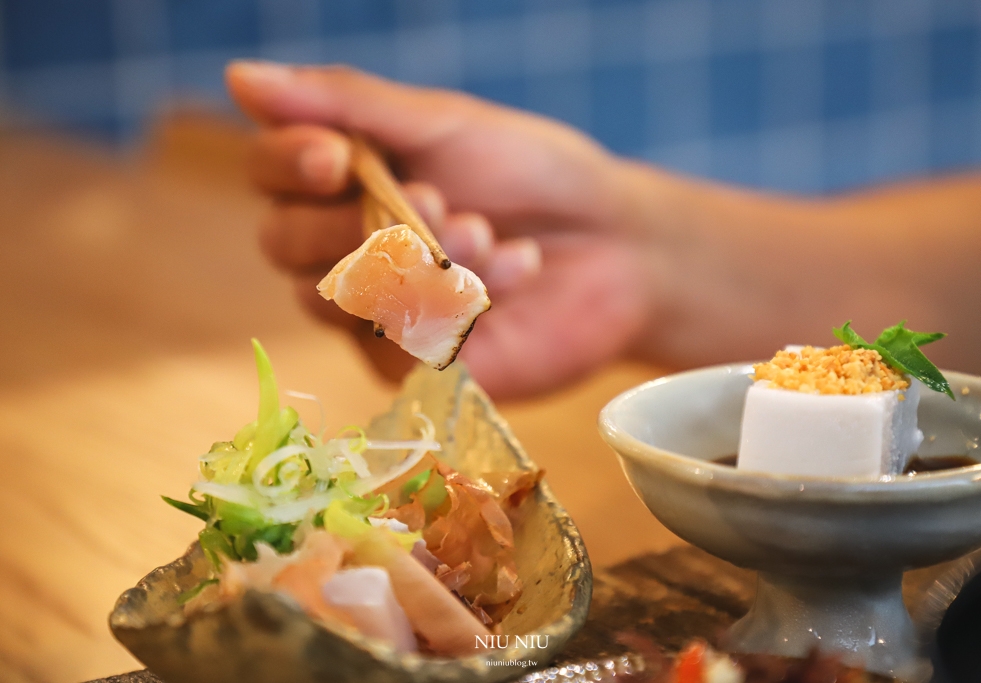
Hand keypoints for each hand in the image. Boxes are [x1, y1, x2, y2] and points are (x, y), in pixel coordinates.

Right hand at [226, 62, 650, 398]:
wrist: (620, 244)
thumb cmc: (534, 174)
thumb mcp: (446, 125)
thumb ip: (350, 106)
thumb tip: (238, 77)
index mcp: (346, 180)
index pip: (270, 174)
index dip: (288, 165)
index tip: (335, 157)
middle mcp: (347, 248)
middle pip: (285, 245)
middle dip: (354, 222)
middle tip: (433, 202)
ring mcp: (377, 312)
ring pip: (340, 298)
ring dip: (420, 260)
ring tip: (489, 235)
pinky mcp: (416, 364)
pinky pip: (400, 340)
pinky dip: (461, 300)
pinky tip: (517, 269)